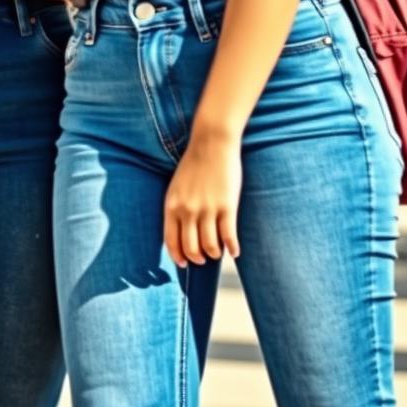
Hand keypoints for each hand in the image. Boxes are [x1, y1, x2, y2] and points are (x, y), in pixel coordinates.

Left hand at [164, 131, 241, 267]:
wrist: (211, 143)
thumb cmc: (194, 164)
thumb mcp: (177, 186)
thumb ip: (177, 207)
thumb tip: (180, 230)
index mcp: (172, 205)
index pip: (171, 240)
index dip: (178, 256)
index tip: (184, 263)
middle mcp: (187, 210)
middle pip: (191, 248)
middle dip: (197, 258)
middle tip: (204, 258)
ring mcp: (207, 209)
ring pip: (210, 247)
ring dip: (214, 254)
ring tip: (218, 252)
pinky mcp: (227, 207)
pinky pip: (229, 237)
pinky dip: (232, 249)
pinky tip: (235, 251)